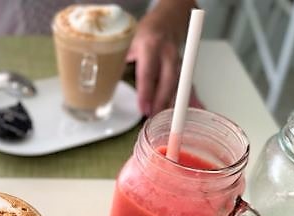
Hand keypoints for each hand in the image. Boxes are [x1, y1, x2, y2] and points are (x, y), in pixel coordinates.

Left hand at [127, 0, 194, 115]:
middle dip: (161, 102)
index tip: (143, 108)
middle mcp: (167, 53)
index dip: (146, 93)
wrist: (170, 17)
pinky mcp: (184, 65)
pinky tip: (178, 110)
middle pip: (167, 81)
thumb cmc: (148, 30)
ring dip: (171, 102)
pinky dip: (180, 98)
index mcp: (150, 45)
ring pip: (177, 84)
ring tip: (164, 119)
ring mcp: (178, 59)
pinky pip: (183, 84)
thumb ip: (123, 61)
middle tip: (152, 117)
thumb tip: (109, 83)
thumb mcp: (130, 41)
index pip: (148, 73)